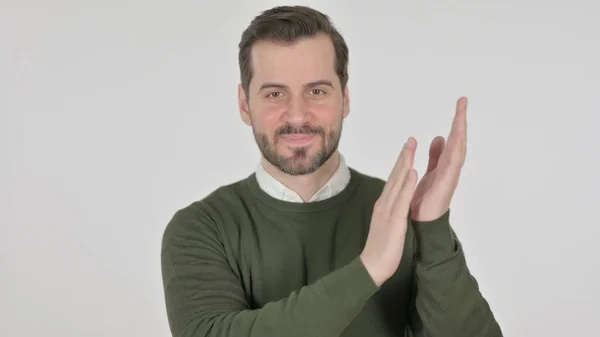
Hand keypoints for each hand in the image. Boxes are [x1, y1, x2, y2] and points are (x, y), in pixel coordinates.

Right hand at [360, 138, 417, 285]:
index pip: (394, 180)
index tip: (408, 148)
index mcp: (384, 204)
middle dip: (404, 156)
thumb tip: (395, 203)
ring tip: (412, 147)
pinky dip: (407, 184)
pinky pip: (402, 199)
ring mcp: (388, 210)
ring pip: (398, 183)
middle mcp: (385, 203)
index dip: (401, 163)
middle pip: (395, 176)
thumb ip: (390, 211)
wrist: (372, 266)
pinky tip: (413, 172)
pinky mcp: (394, 219)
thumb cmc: (380, 248)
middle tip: (411, 139)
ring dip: (405, 164)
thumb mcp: (386, 224)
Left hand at [410, 97, 467, 221]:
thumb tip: (440, 137)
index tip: (460, 102)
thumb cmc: (425, 200)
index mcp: (445, 165)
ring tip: (460, 116)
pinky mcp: (443, 189)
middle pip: (458, 142)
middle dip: (461, 122)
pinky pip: (449, 168)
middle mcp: (450, 170)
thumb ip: (436, 155)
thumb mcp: (430, 172)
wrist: (422, 225)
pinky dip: (450, 154)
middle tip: (462, 101)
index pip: (453, 139)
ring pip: (457, 152)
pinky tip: (450, 140)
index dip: (457, 121)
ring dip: (459, 134)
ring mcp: (449, 179)